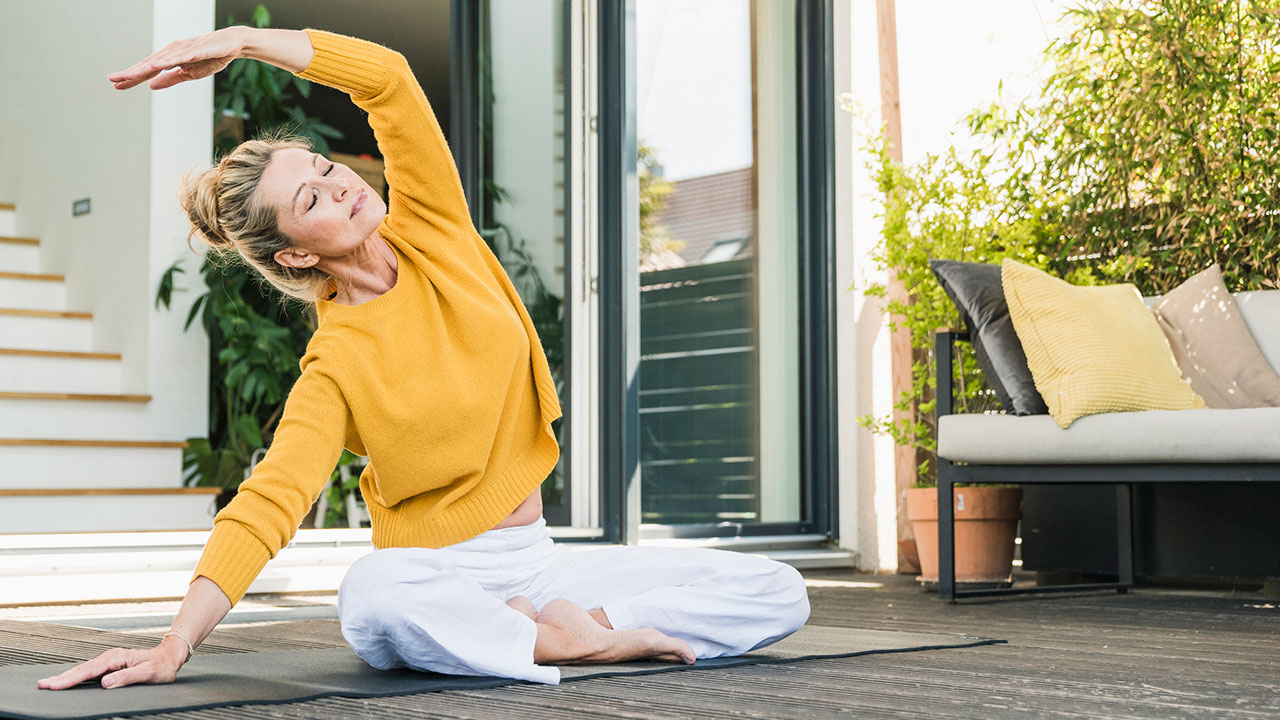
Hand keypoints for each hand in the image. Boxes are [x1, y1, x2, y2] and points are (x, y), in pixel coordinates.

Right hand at [36, 637, 187, 689]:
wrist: (170, 656)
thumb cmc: (162, 665)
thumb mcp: (148, 673)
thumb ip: (127, 678)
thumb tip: (106, 683)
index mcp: (116, 658)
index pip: (89, 671)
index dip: (70, 679)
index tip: (54, 685)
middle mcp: (110, 658)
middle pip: (81, 669)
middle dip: (61, 678)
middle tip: (42, 685)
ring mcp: (109, 661)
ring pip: (83, 670)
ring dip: (66, 677)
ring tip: (49, 684)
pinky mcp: (110, 666)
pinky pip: (89, 672)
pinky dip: (76, 677)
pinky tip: (68, 682)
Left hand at [108, 27, 244, 90]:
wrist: (232, 44)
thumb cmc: (210, 57)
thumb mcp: (189, 73)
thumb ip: (169, 79)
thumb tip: (150, 86)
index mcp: (169, 58)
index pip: (147, 70)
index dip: (132, 77)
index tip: (116, 84)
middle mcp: (171, 52)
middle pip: (149, 64)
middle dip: (131, 72)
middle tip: (112, 79)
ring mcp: (183, 50)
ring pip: (160, 61)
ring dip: (143, 68)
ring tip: (128, 75)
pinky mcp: (196, 50)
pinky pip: (179, 57)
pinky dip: (166, 61)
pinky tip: (155, 66)